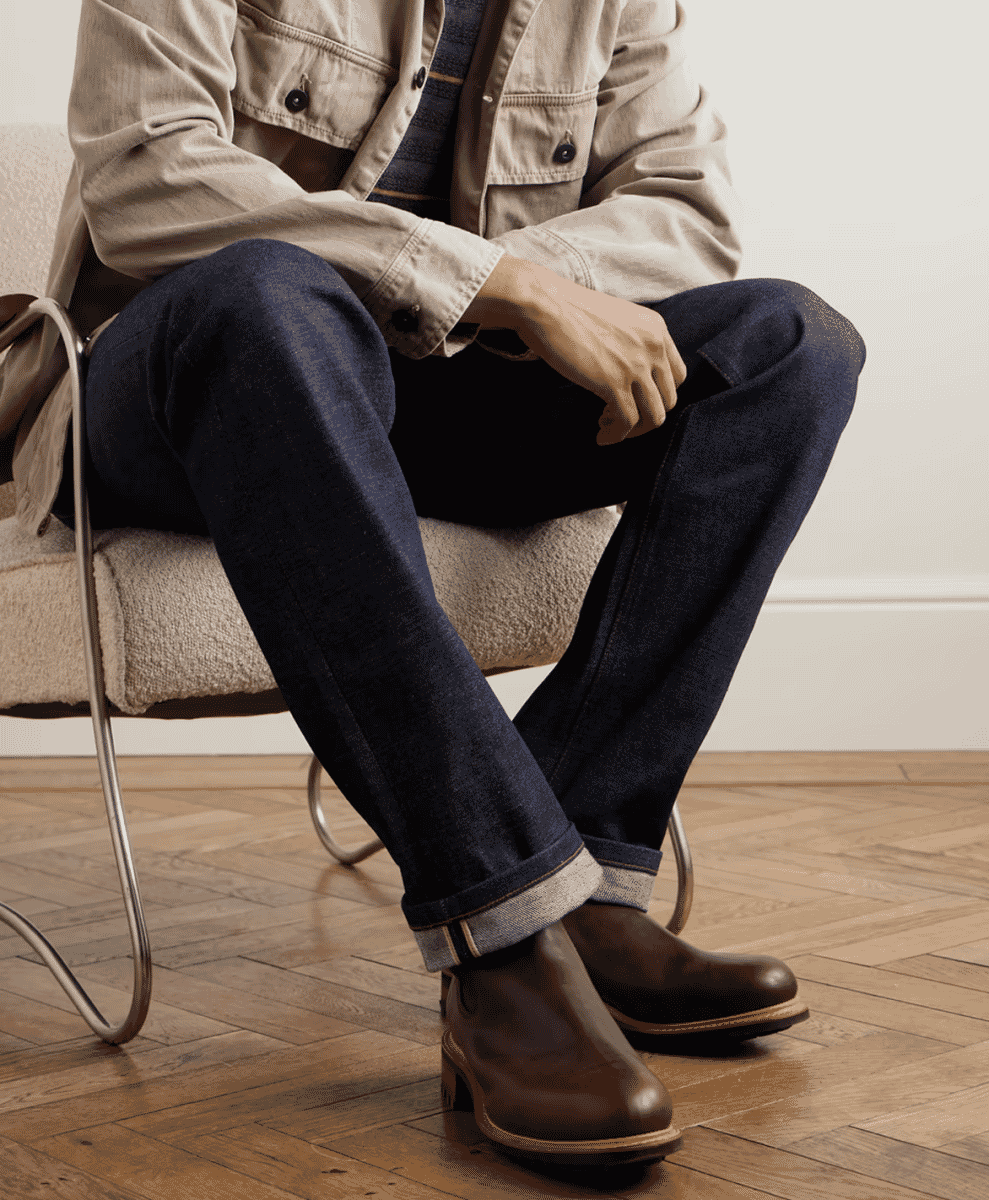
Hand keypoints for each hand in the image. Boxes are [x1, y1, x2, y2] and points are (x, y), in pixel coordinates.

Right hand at [464, 256, 686, 444]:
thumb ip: (632, 341)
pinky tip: (601, 435)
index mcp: (656, 329)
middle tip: (621, 419)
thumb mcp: (616, 319)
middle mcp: (653, 347)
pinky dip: (616, 435)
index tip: (637, 401)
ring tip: (608, 427)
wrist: (545, 304)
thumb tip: (629, 371)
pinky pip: (627, 421)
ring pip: (654, 416)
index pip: (677, 375)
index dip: (659, 395)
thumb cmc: (569, 310)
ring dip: (633, 431)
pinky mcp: (614, 383)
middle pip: (668, 399)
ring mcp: (636, 365)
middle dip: (647, 416)